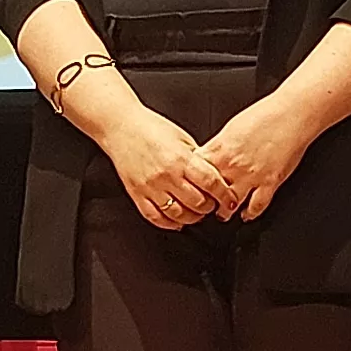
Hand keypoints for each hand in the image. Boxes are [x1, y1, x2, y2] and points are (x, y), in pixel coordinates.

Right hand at [105, 106, 237, 231]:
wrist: (120, 126)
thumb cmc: (150, 127)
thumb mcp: (182, 138)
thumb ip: (197, 157)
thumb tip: (214, 175)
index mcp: (181, 158)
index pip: (211, 183)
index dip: (224, 195)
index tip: (229, 199)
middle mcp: (167, 175)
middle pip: (198, 203)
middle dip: (210, 207)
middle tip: (212, 205)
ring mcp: (151, 187)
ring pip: (179, 214)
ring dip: (192, 217)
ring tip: (196, 212)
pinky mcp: (137, 194)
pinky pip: (156, 217)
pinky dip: (170, 223)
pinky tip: (177, 220)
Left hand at [196, 93, 314, 219]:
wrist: (292, 113)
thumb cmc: (264, 115)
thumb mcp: (230, 128)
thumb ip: (217, 146)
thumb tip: (207, 156)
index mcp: (219, 149)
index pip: (195, 174)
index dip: (192, 185)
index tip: (193, 190)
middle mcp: (232, 165)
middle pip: (209, 194)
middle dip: (205, 202)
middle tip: (204, 207)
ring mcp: (251, 176)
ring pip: (230, 206)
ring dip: (225, 212)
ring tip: (223, 213)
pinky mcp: (269, 183)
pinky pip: (256, 207)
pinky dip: (250, 214)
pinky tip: (247, 214)